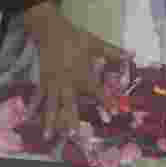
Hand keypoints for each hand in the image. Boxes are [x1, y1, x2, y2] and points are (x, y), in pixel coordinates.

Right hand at [23, 1, 132, 138]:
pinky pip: (39, 97)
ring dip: (51, 120)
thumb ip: (113, 52)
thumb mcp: (96, 43)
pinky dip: (36, 108)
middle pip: (69, 102)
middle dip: (71, 118)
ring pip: (52, 104)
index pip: (96, 90)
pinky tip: (32, 120)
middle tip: (74, 133)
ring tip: (50, 136)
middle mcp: (67, 80)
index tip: (114, 112)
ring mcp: (53, 82)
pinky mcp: (43, 81)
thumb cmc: (75, 38)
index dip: (106, 101)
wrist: (51, 30)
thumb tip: (132, 55)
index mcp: (81, 73)